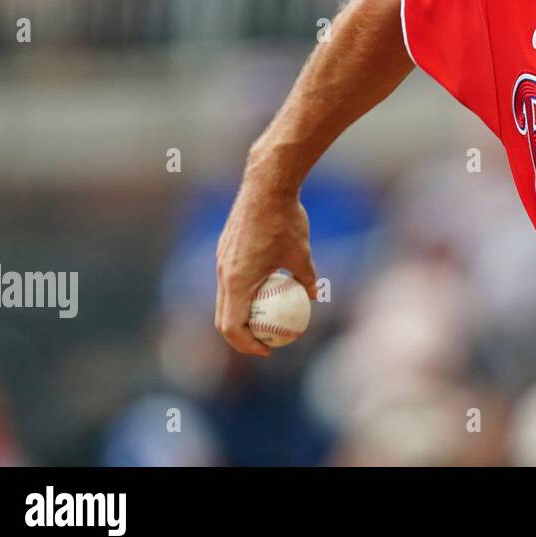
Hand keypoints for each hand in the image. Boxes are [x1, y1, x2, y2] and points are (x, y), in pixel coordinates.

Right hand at [215, 181, 317, 355]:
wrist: (265, 186)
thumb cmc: (286, 221)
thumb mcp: (302, 255)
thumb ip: (306, 280)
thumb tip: (315, 297)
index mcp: (237, 281)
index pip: (232, 327)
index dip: (247, 344)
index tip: (267, 350)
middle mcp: (223, 273)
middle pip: (223, 318)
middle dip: (241, 336)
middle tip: (264, 342)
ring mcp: (221, 260)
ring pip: (224, 298)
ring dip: (241, 314)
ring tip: (265, 319)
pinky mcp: (225, 248)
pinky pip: (229, 280)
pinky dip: (241, 293)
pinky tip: (265, 287)